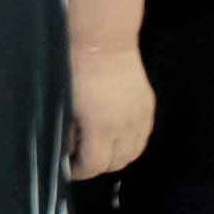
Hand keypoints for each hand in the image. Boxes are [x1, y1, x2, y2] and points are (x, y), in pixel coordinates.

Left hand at [68, 39, 159, 183]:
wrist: (104, 41)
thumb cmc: (76, 69)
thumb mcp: (65, 104)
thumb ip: (68, 131)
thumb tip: (70, 148)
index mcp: (102, 127)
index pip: (95, 165)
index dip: (80, 171)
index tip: (69, 169)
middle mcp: (127, 127)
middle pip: (118, 163)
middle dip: (98, 166)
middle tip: (82, 159)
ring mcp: (142, 117)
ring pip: (134, 152)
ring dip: (117, 156)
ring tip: (99, 149)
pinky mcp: (149, 106)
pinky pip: (143, 136)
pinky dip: (131, 143)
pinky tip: (117, 136)